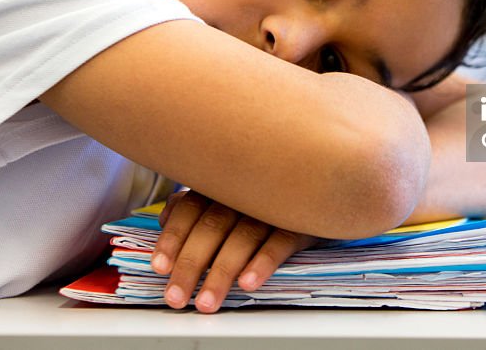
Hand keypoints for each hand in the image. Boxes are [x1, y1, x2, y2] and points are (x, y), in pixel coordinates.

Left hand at [151, 190, 316, 311]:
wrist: (325, 182)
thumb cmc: (265, 194)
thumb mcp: (229, 193)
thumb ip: (196, 203)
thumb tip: (165, 218)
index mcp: (223, 183)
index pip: (189, 208)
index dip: (172, 238)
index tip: (160, 267)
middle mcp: (244, 191)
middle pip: (211, 226)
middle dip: (191, 265)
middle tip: (177, 297)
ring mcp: (273, 204)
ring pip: (242, 237)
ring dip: (222, 272)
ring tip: (208, 302)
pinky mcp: (301, 220)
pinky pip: (280, 241)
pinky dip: (263, 262)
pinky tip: (248, 283)